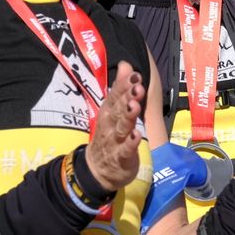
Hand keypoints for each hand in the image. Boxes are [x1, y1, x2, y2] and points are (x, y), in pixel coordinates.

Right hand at [84, 62, 144, 191]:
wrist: (97, 170)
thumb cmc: (110, 134)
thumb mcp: (113, 109)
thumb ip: (120, 88)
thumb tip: (126, 64)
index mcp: (109, 111)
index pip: (115, 95)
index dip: (124, 85)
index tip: (135, 75)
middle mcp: (110, 124)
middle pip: (118, 109)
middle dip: (127, 98)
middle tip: (137, 87)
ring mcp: (114, 141)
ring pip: (121, 127)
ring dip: (128, 117)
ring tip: (135, 106)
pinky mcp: (121, 158)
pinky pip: (125, 150)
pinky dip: (130, 143)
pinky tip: (137, 135)